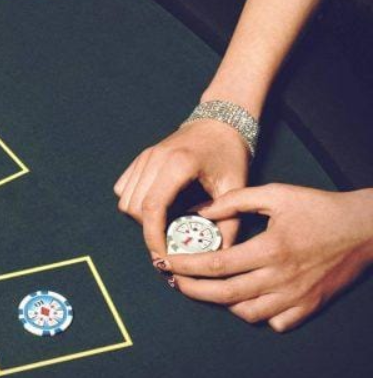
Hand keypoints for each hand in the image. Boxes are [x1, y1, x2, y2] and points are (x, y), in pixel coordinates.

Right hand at [114, 119, 249, 257]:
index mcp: (178, 164)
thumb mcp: (235, 188)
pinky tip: (158, 207)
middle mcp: (154, 159)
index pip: (152, 207)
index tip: (162, 256)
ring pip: (125, 201)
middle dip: (149, 230)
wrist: (219, 124)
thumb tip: (218, 257)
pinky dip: (135, 204)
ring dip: (142, 219)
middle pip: (134, 208)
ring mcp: (144, 158)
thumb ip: (228, 223)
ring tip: (168, 222)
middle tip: (172, 239)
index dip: (153, 236)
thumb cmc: (229, 154)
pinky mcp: (140, 159)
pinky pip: (124, 190)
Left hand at [156, 185, 372, 331]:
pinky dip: (255, 313)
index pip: (216, 265)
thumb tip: (200, 211)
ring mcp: (297, 296)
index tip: (164, 261)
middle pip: (224, 294)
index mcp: (271, 249)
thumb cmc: (319, 207)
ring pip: (247, 313)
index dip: (185, 265)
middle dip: (191, 289)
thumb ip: (234, 201)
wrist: (366, 228)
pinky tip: (246, 297)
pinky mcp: (309, 306)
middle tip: (173, 279)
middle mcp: (282, 277)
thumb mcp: (275, 193)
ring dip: (222, 302)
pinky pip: (274, 322)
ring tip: (208, 286)